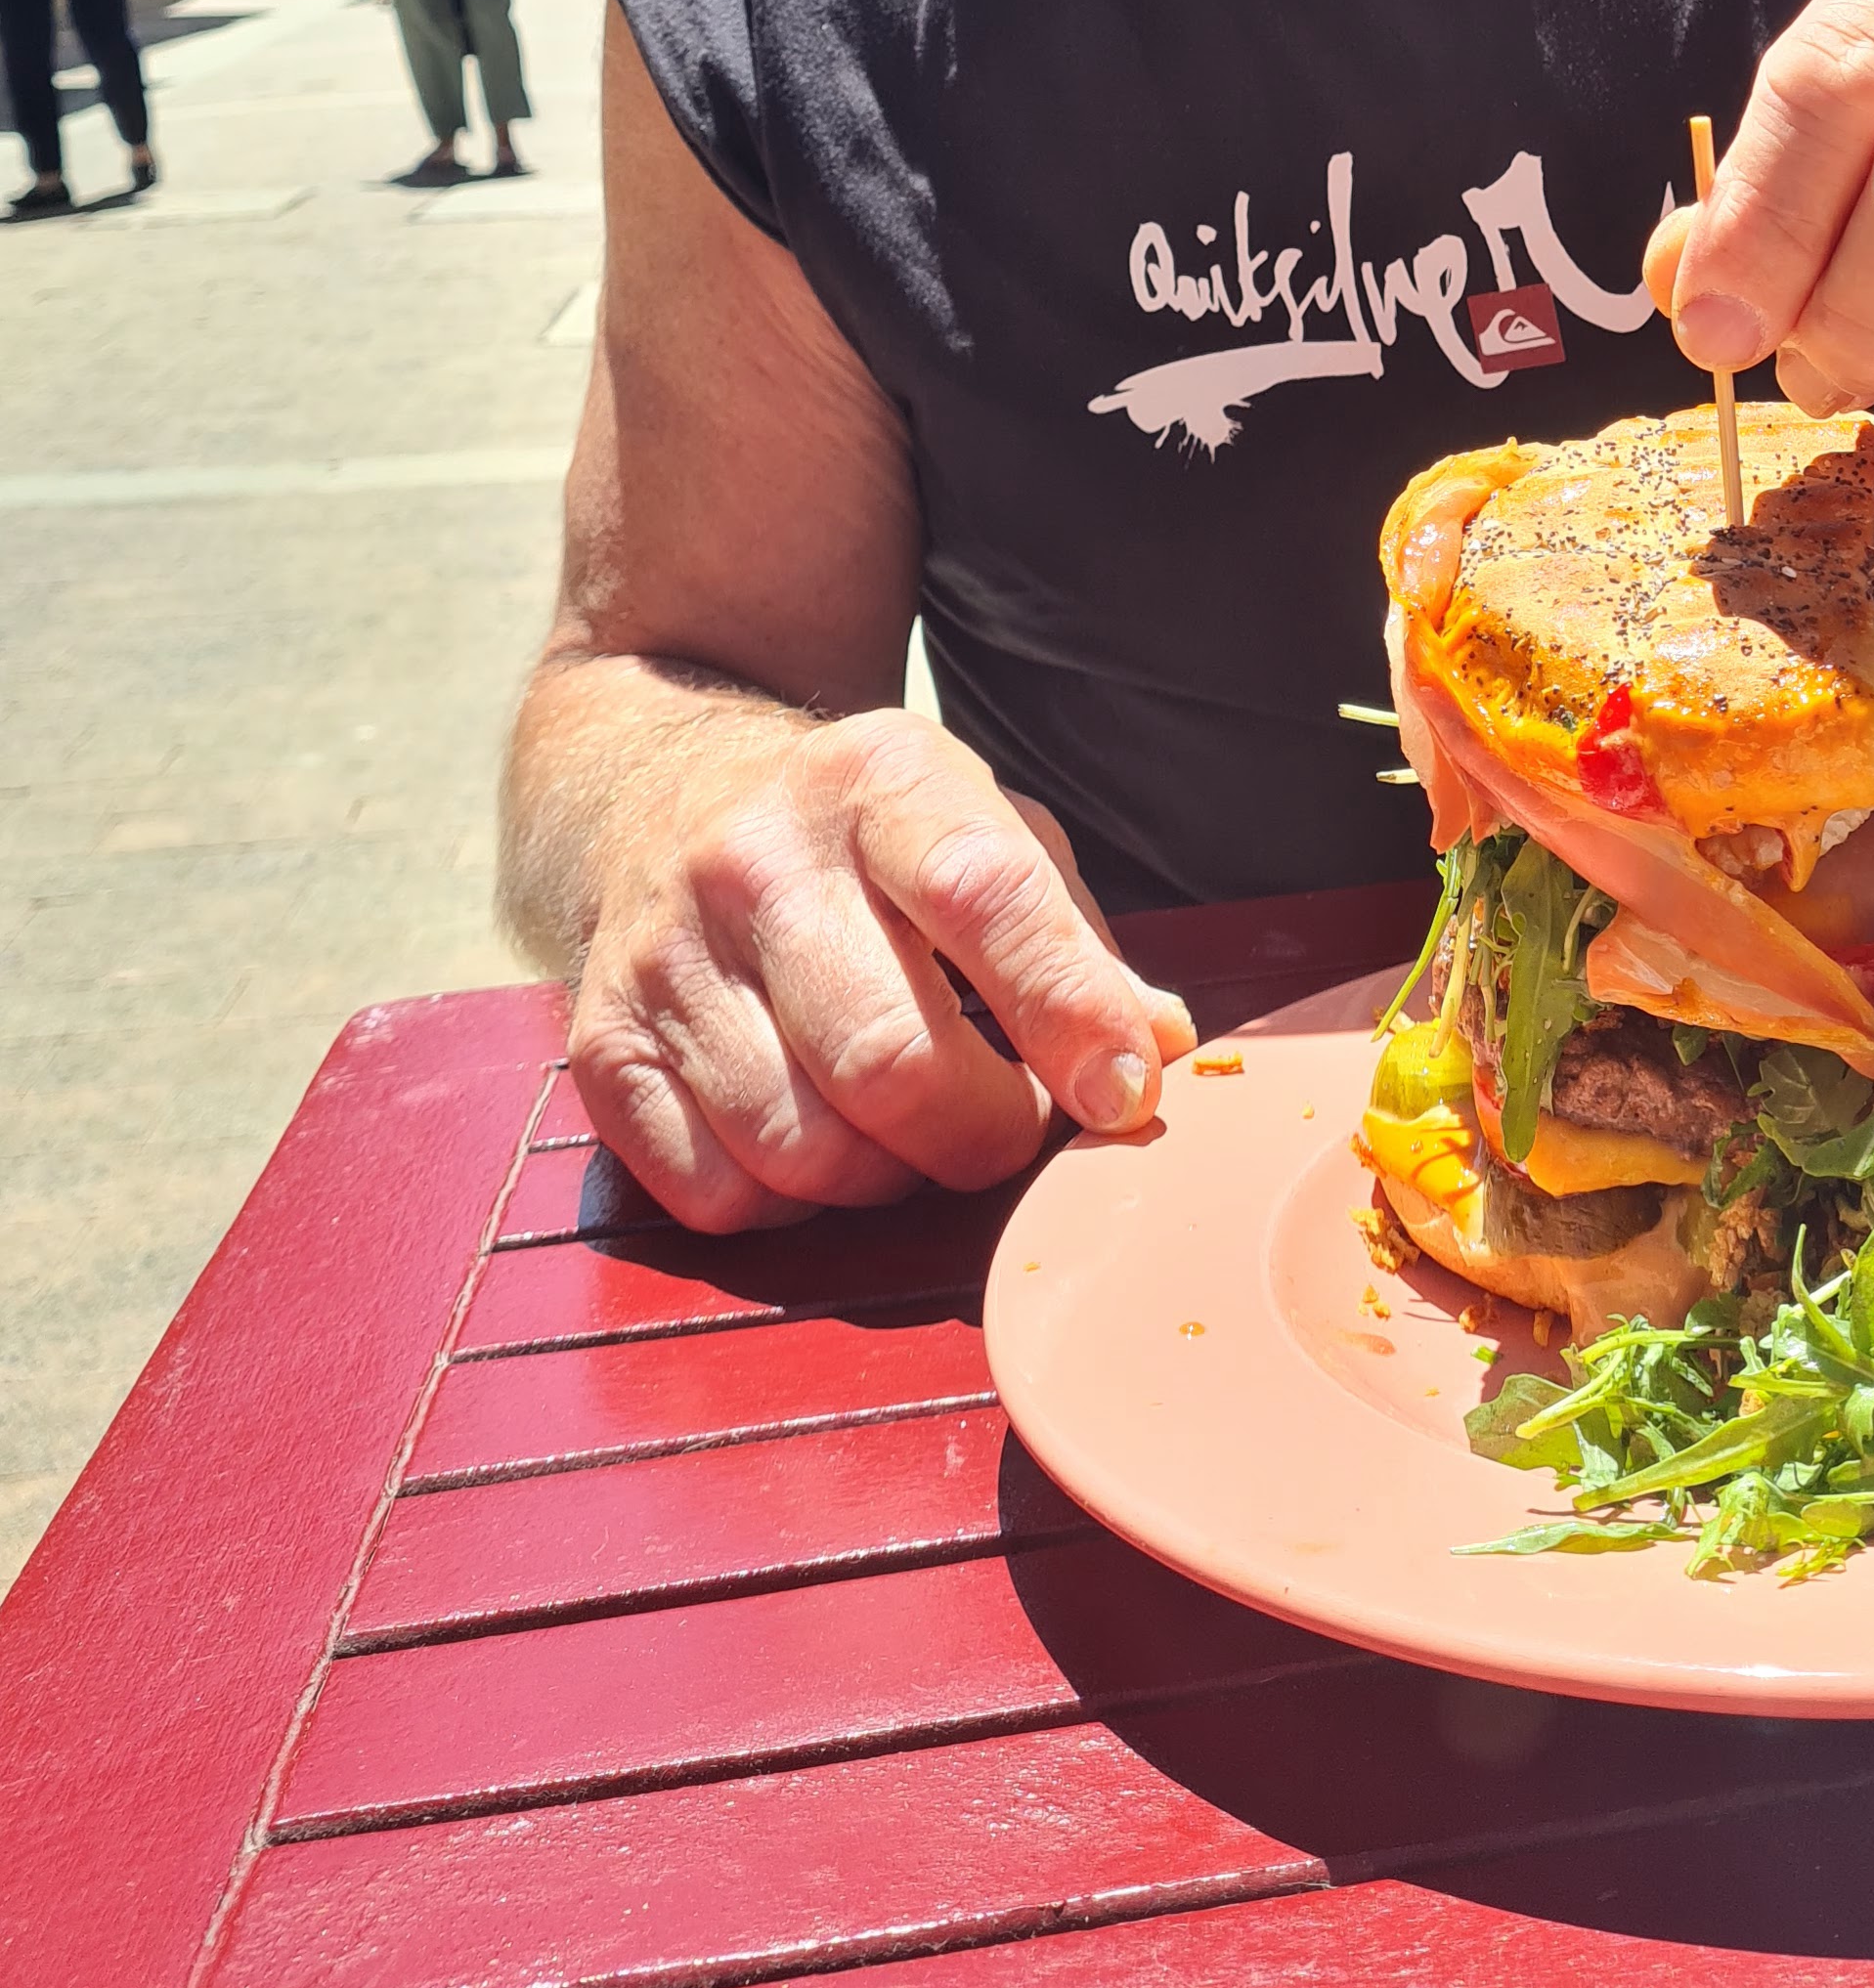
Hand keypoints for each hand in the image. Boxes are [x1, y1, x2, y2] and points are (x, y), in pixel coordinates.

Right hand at [564, 703, 1198, 1232]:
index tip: (1124, 1093)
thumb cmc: (860, 834)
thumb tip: (1158, 1049)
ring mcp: (668, 953)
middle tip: (1003, 1128)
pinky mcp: (601, 1042)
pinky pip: (715, 1192)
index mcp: (879, 783)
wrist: (654, 791)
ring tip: (905, 1129)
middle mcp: (759, 860)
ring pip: (802, 1147)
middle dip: (978, 1134)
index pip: (988, 900)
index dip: (1070, 1014)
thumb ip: (1072, 937)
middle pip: (889, 1061)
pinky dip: (787, 1204)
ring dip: (884, 1177)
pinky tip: (812, 1139)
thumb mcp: (978, 827)